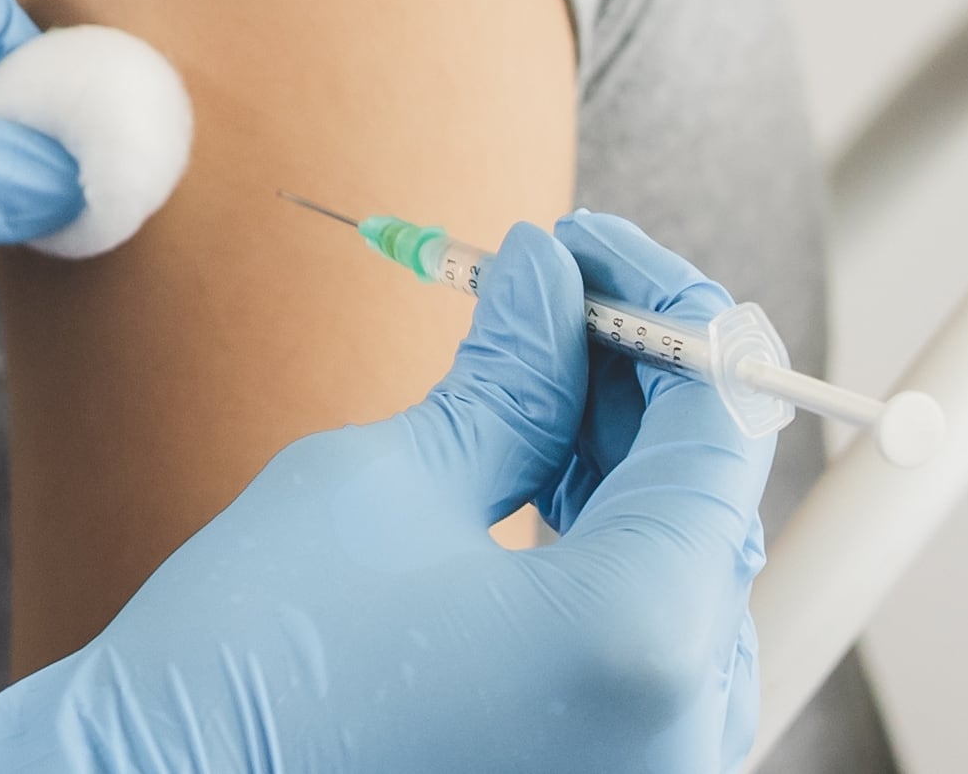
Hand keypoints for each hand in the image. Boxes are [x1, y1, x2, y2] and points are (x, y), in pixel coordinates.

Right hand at [0, 211, 770, 773]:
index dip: (660, 310)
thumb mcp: (386, 479)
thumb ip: (509, 378)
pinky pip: (651, 652)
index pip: (716, 427)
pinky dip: (610, 555)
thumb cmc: (251, 657)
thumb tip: (551, 282)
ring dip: (625, 465)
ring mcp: (652, 771)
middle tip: (554, 296)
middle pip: (708, 504)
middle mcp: (684, 723)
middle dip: (640, 385)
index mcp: (642, 629)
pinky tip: (539, 484)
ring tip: (534, 379)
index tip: (590, 247)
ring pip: (687, 578)